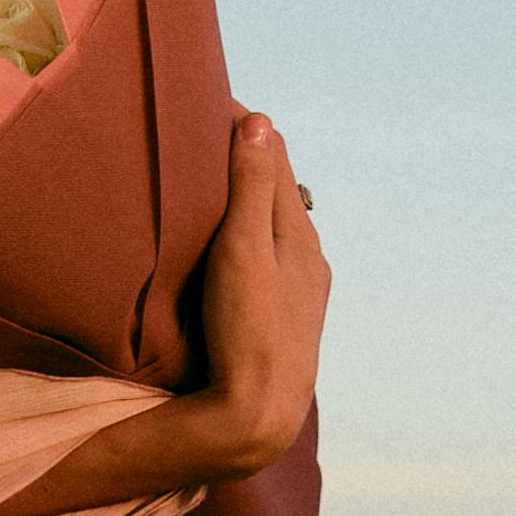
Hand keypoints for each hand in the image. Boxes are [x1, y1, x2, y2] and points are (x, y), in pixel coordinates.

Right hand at [175, 113, 329, 474]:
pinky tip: (235, 249)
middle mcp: (308, 258)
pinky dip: (251, 235)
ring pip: (275, 227)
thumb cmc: (249, 330)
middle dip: (248, 159)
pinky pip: (270, 259)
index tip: (211, 100)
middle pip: (278, 191)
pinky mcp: (286, 320)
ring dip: (250, 199)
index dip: (245, 127)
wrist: (260, 416)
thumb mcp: (243, 250)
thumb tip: (260, 118)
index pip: (274, 159)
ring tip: (216, 181)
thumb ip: (251, 186)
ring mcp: (300, 292)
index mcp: (299, 234)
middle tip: (207, 131)